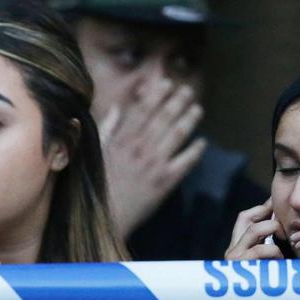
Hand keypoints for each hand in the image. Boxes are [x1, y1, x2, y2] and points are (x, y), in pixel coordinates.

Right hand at [100, 78, 205, 236]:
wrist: (107, 216)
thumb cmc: (99, 184)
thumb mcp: (97, 152)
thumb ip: (108, 128)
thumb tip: (118, 108)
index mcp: (122, 140)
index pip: (143, 110)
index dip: (157, 94)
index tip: (167, 83)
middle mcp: (140, 148)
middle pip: (163, 118)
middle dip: (177, 101)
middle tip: (188, 90)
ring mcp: (155, 164)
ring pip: (177, 135)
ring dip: (189, 119)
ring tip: (197, 109)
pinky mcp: (166, 182)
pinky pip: (185, 162)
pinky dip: (195, 151)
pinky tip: (202, 143)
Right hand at [225, 199, 282, 299]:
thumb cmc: (259, 293)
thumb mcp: (266, 268)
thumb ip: (272, 252)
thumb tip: (291, 238)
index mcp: (238, 247)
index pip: (246, 217)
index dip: (262, 208)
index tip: (278, 206)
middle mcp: (233, 249)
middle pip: (246, 217)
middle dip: (267, 216)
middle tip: (284, 226)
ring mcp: (234, 257)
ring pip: (253, 230)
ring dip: (272, 233)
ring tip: (284, 244)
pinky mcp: (240, 267)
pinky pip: (259, 250)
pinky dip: (274, 252)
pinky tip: (281, 261)